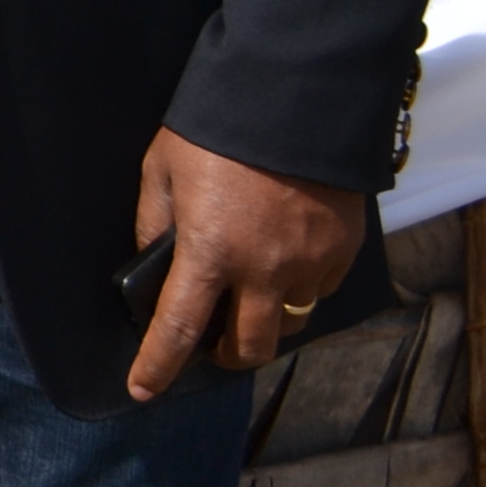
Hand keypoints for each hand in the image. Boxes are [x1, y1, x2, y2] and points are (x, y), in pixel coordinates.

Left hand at [127, 127, 358, 399]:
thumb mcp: (162, 168)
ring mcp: (309, 264)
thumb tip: (152, 260)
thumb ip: (154, 221)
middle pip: (248, 348)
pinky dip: (300, 287)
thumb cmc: (216, 128)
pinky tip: (284, 260)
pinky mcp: (342, 251)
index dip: (158, 366)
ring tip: (247, 298)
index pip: (178, 328)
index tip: (143, 389)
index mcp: (209, 251)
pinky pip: (320, 289)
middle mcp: (263, 270)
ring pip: (288, 323)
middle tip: (211, 341)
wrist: (293, 97)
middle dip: (225, 355)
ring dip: (265, 322)